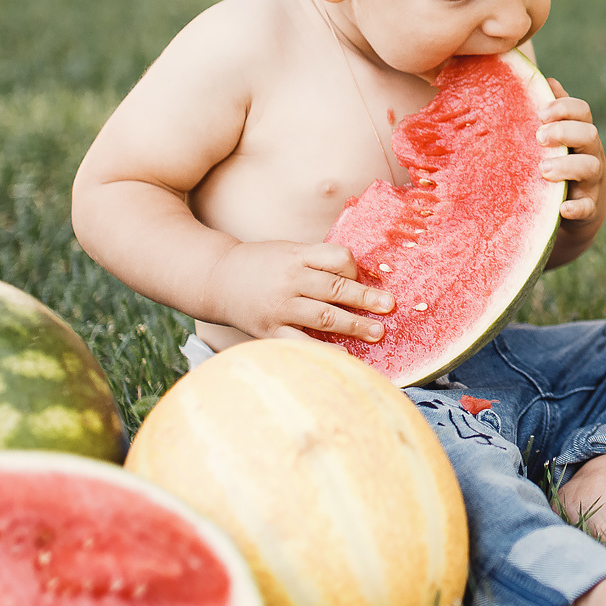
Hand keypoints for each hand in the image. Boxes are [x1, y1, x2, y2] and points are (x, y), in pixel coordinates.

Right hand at [199, 239, 393, 343]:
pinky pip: (301, 342)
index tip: (364, 278)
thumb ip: (318, 263)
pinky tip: (343, 354)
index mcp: (296, 256)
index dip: (354, 268)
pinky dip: (324, 349)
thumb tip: (360, 278)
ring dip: (354, 326)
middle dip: (366, 299)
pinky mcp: (269, 331)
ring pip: (323, 316)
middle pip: (335, 288)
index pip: (336, 257)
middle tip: (390, 307)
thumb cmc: (260, 265)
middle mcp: (289, 280)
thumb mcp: (288, 251)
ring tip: (377, 332)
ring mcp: (279, 308)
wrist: (215, 279)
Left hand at [538, 78, 605, 234]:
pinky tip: (562, 207)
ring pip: (590, 167)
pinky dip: (577, 208)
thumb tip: (546, 80)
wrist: (576, 211)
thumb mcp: (558, 138)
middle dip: (564, 132)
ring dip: (567, 166)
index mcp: (581, 133)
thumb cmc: (561, 164)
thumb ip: (553, 112)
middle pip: (589, 134)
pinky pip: (587, 208)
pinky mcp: (588, 209)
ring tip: (542, 170)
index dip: (564, 108)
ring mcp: (592, 182)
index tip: (540, 114)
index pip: (582, 111)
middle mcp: (590, 154)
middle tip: (539, 138)